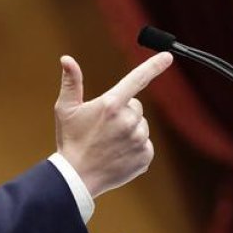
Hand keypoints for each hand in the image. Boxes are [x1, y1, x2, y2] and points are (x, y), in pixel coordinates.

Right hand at [55, 52, 172, 196]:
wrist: (77, 177)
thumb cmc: (70, 140)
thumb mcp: (65, 109)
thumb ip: (71, 82)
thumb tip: (66, 58)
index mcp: (111, 105)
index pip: (137, 79)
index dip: (153, 65)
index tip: (167, 56)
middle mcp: (128, 121)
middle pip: (136, 107)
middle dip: (124, 112)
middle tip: (104, 127)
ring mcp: (138, 140)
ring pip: (141, 126)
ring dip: (129, 130)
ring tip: (109, 142)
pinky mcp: (145, 156)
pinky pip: (145, 143)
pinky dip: (135, 147)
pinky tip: (118, 154)